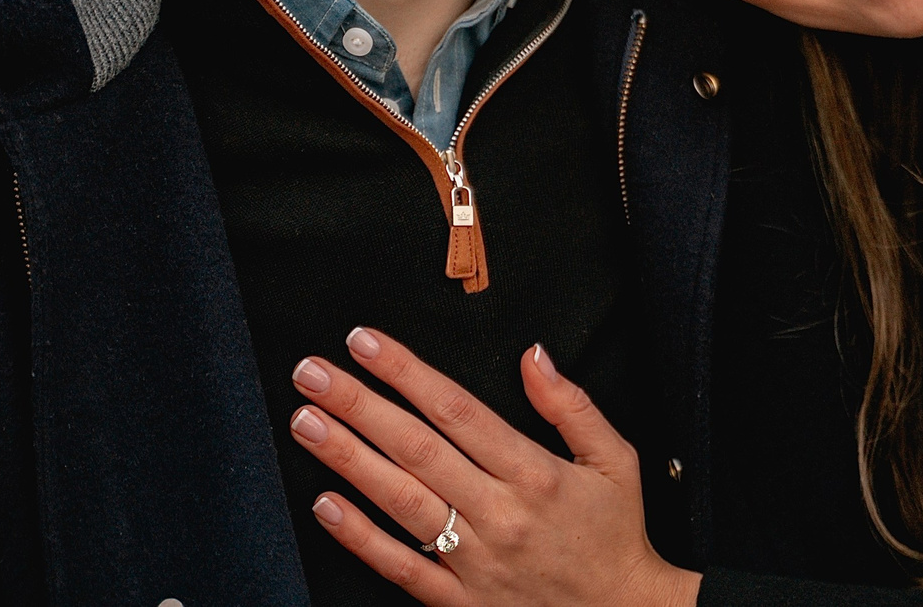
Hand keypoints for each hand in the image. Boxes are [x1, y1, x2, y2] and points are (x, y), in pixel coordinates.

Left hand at [285, 325, 701, 606]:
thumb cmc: (614, 536)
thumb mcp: (615, 460)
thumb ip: (572, 406)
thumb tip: (534, 356)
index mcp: (533, 474)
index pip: (455, 409)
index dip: (405, 371)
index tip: (365, 342)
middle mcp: (498, 514)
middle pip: (415, 448)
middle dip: (358, 404)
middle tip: (312, 372)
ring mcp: (474, 561)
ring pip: (399, 500)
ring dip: (347, 458)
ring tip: (307, 422)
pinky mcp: (459, 601)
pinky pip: (401, 567)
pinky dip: (360, 537)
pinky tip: (325, 505)